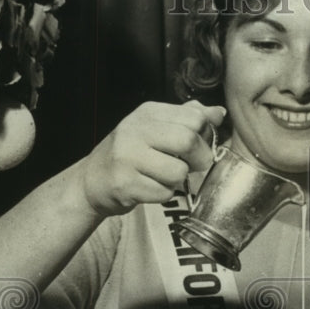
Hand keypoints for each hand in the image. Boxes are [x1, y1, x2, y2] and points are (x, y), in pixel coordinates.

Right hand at [78, 100, 225, 215]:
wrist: (91, 180)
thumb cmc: (130, 154)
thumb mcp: (155, 128)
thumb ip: (186, 118)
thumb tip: (218, 113)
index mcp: (147, 113)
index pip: (194, 117)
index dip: (204, 135)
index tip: (197, 145)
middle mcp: (135, 130)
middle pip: (188, 141)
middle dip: (199, 158)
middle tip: (190, 165)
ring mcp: (127, 157)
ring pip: (179, 172)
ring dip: (179, 180)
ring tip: (164, 177)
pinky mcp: (124, 184)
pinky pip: (164, 193)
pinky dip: (163, 195)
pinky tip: (149, 188)